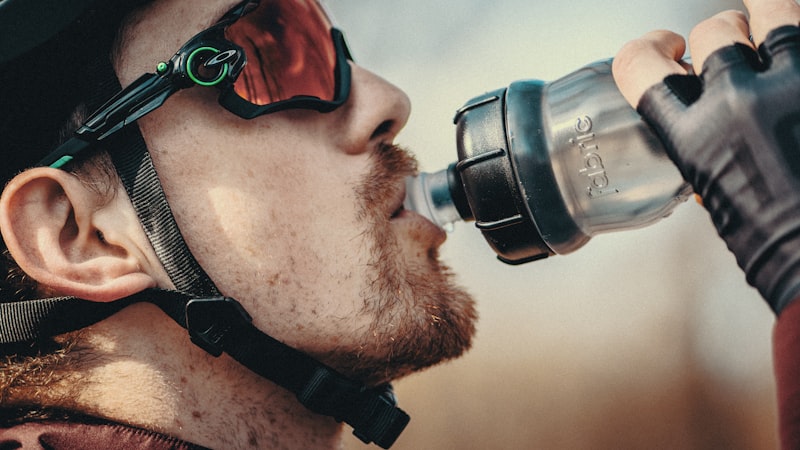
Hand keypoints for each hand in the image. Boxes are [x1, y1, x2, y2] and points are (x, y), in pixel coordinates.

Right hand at [612, 0, 799, 313]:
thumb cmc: (772, 242)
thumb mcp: (714, 192)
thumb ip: (703, 147)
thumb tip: (706, 127)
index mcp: (692, 135)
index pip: (639, 64)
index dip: (646, 50)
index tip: (666, 50)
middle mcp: (736, 100)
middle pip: (715, 30)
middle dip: (723, 38)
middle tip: (737, 53)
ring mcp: (793, 84)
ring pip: (773, 10)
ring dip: (772, 21)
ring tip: (779, 37)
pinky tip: (798, 65)